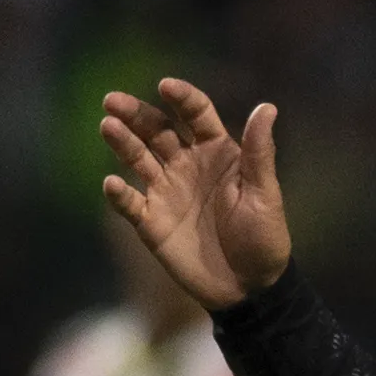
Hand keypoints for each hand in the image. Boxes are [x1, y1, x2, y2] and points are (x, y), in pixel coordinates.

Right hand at [97, 77, 292, 310]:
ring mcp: (166, 191)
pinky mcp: (151, 221)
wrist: (250, 288)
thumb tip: (268, 106)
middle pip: (157, 130)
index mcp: (217, 153)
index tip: (166, 86)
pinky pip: (129, 203)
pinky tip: (113, 183)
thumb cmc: (264, 238)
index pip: (196, 115)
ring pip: (137, 158)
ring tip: (108, 126)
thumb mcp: (265, 195)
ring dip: (122, 143)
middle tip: (113, 100)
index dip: (182, 98)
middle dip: (136, 113)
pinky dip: (119, 194)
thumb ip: (259, 153)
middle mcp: (187, 165)